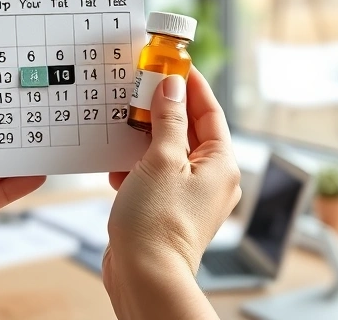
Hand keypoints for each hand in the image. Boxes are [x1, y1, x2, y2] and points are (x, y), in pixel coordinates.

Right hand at [103, 68, 241, 319]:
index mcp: (221, 163)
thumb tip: (172, 87)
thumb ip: (168, 120)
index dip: (191, 84)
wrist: (144, 275)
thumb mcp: (162, 159)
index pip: (210, 111)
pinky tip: (116, 162)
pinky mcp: (165, 209)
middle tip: (142, 84)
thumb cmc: (158, 222)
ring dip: (145, 137)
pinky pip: (152, 175)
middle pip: (189, 130)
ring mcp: (188, 196)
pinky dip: (135, 165)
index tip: (174, 62)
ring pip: (167, 152)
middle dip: (163, 109)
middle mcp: (211, 179)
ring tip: (125, 120)